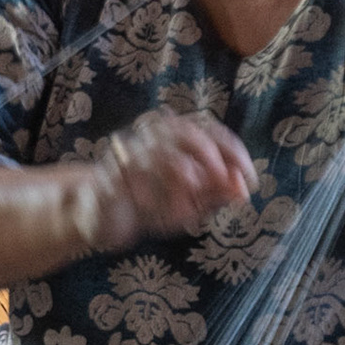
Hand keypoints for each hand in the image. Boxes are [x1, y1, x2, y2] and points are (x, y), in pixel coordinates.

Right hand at [75, 112, 254, 252]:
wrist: (96, 216)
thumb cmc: (148, 204)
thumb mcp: (190, 202)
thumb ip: (216, 194)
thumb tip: (244, 189)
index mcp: (171, 138)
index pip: (208, 128)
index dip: (232, 150)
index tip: (249, 178)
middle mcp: (147, 138)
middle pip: (184, 130)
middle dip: (210, 156)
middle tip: (224, 183)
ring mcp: (125, 155)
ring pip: (157, 151)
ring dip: (180, 175)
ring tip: (192, 200)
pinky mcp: (105, 177)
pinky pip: (130, 178)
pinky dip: (148, 194)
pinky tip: (158, 211)